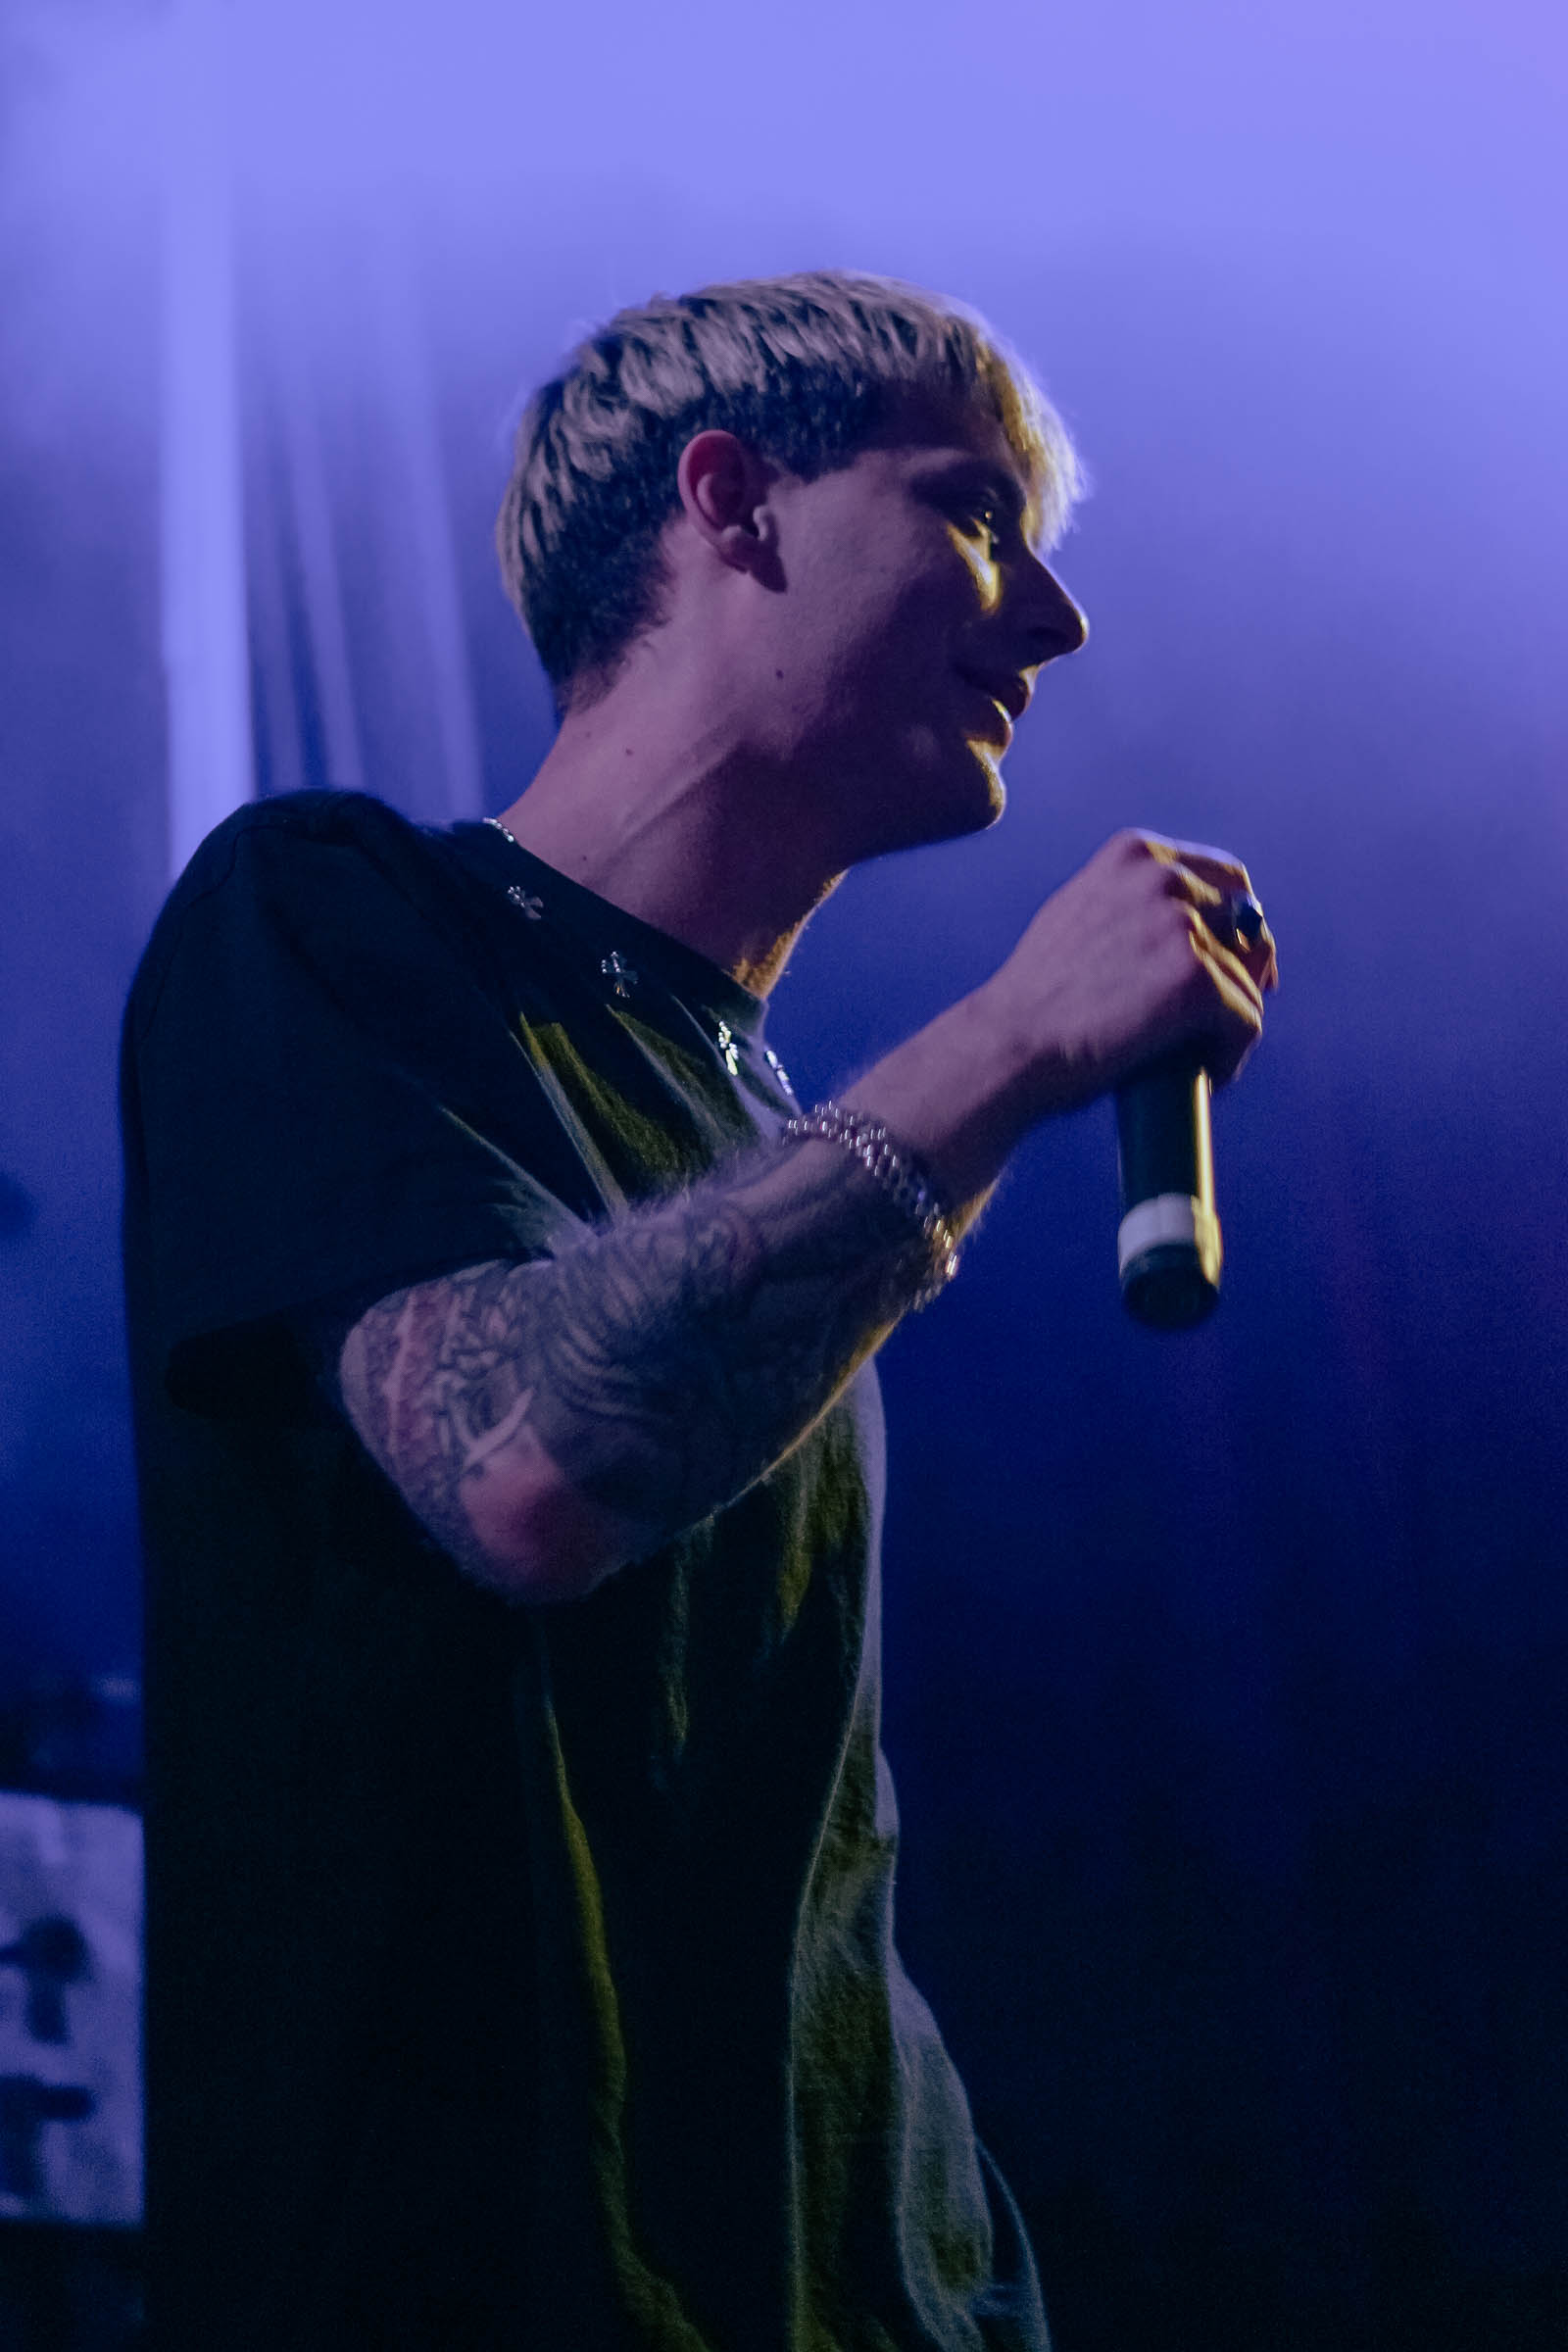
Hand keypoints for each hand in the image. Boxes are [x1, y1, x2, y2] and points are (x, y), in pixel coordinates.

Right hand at [987, 830, 1278, 1113]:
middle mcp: (1163, 879)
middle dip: (1249, 968)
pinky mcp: (1198, 980)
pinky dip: (1232, 1054)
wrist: (1009, 1045)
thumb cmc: (1035, 1000)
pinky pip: (1247, 1019)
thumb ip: (1127, 905)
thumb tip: (1185, 924)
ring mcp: (1182, 927)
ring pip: (1248, 978)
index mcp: (1135, 856)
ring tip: (1201, 1056)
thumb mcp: (1077, 916)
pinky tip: (1208, 1074)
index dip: (1238, 925)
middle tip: (1229, 1015)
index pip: (1224, 877)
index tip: (1236, 964)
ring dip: (1232, 1022)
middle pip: (1248, 922)